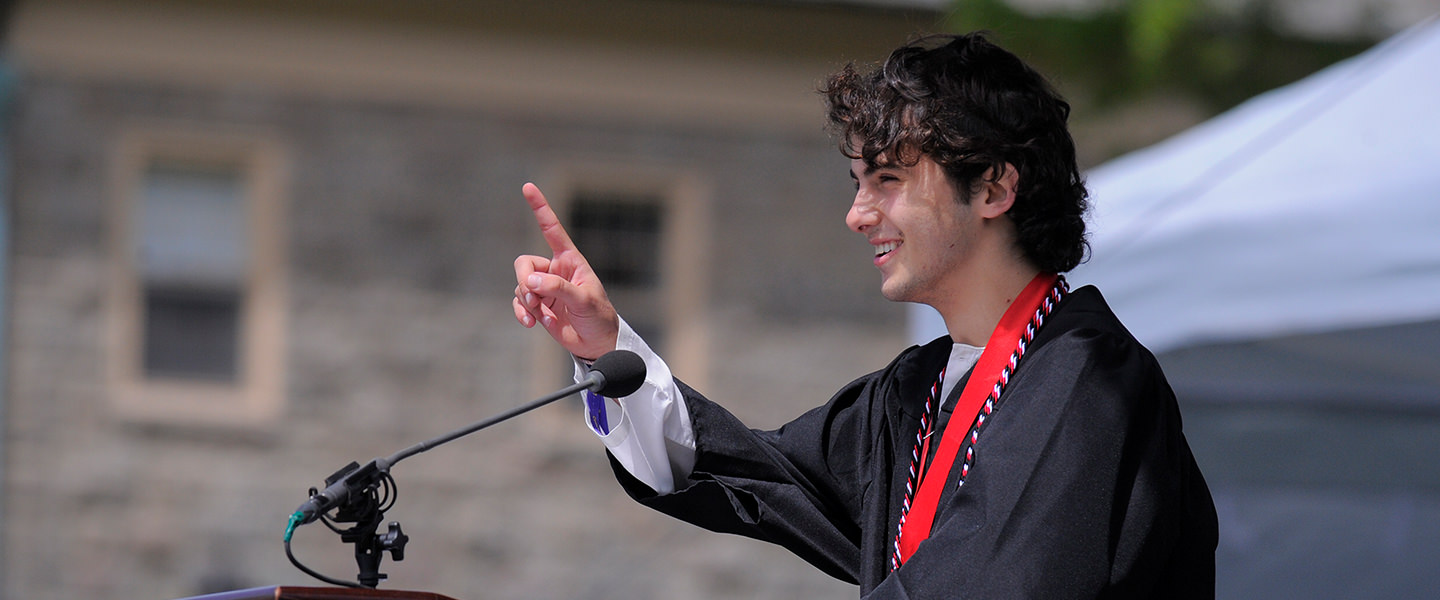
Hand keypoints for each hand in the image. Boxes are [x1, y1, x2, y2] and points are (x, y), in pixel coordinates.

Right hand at [512, 183, 619, 359]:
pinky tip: (531, 323)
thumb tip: (532, 282)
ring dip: (526, 301)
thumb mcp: (585, 300)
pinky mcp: (537, 306)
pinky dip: (521, 312)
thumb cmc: (598, 317)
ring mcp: (544, 288)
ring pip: (520, 285)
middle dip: (525, 280)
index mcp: (570, 260)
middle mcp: (554, 270)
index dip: (540, 208)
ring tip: (540, 315)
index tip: (528, 187)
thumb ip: (559, 288)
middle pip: (524, 263)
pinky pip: (518, 302)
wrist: (596, 343)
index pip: (551, 229)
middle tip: (535, 298)